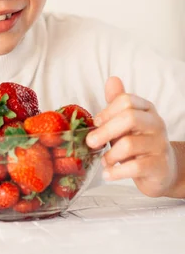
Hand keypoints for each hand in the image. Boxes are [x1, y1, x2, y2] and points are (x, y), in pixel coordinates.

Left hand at [86, 76, 176, 196]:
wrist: (162, 171)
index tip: (96, 123)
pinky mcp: (159, 166)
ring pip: (129, 144)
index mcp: (147, 110)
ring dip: (110, 155)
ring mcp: (159, 145)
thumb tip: (111, 80)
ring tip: (104, 161)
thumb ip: (117, 103)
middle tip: (91, 142)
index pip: (126, 101)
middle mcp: (156, 124)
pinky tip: (108, 173)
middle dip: (105, 131)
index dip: (107, 111)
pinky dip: (116, 172)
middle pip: (129, 118)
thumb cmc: (138, 143)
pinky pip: (135, 167)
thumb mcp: (125, 123)